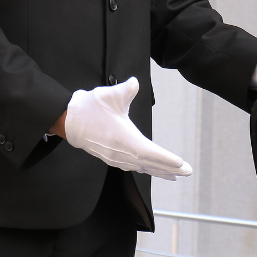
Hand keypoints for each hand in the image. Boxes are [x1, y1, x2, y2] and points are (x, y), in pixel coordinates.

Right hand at [64, 77, 191, 180]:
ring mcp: (116, 157)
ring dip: (159, 170)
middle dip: (170, 168)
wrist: (69, 120)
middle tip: (187, 172)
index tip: (181, 164)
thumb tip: (135, 83)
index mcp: (123, 138)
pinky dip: (147, 169)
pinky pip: (134, 166)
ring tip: (175, 173)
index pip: (149, 152)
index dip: (166, 159)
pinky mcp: (112, 157)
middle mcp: (120, 152)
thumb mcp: (109, 94)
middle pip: (149, 164)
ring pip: (142, 167)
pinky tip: (153, 169)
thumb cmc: (90, 107)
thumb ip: (126, 89)